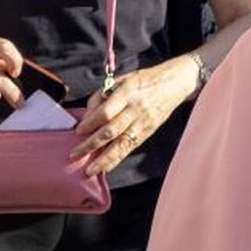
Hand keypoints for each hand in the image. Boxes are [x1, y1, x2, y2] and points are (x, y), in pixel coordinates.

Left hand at [71, 56, 196, 174]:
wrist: (176, 83)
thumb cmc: (145, 80)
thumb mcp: (122, 80)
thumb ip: (102, 96)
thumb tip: (87, 117)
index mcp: (128, 92)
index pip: (107, 112)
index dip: (91, 123)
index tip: (78, 131)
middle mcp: (136, 109)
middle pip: (111, 131)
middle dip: (91, 145)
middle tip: (74, 155)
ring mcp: (144, 122)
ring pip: (122, 144)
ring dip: (104, 159)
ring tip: (89, 170)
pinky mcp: (149, 131)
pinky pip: (131, 147)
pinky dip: (117, 158)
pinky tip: (106, 167)